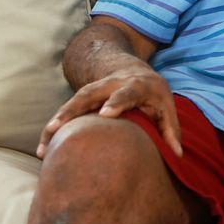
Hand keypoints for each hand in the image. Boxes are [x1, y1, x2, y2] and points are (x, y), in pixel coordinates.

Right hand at [37, 65, 179, 158]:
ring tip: (45, 143)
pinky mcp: (83, 97)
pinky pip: (66, 111)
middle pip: (90, 94)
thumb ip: (171, 128)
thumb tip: (178, 153)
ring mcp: (95, 89)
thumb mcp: (166, 106)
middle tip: (58, 126)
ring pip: (73, 101)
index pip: (126, 92)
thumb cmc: (153, 93)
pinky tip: (44, 147)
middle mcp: (112, 84)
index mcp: (136, 85)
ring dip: (58, 120)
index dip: (117, 101)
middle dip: (74, 109)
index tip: (106, 113)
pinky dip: (54, 127)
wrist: (133, 70)